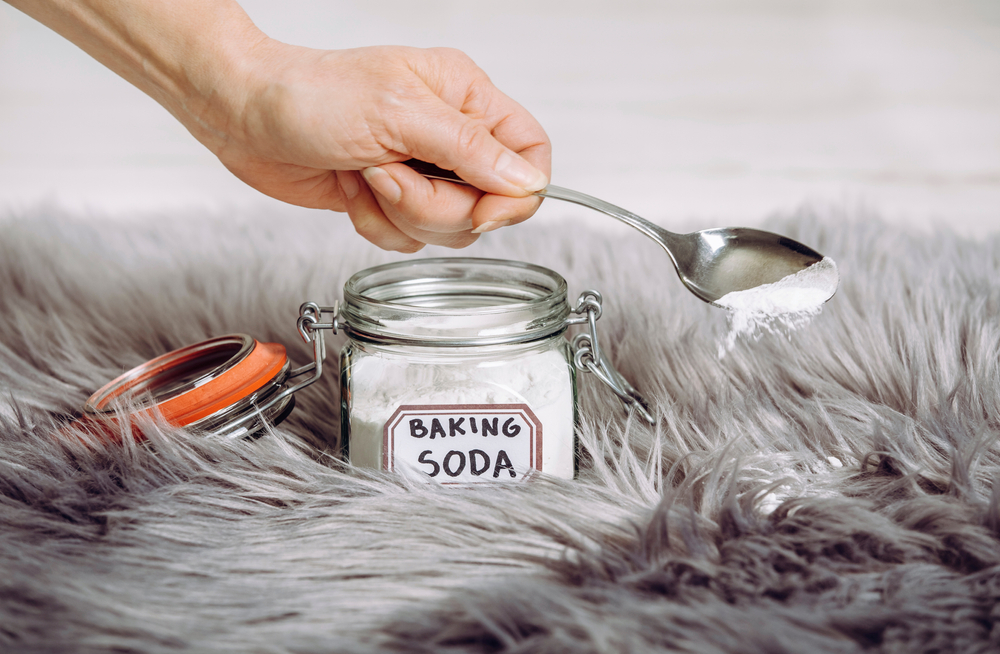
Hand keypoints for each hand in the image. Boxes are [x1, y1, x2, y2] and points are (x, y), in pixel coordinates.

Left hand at [216, 43, 550, 251]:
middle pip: (488, 204)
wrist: (244, 116)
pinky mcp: (391, 200)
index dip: (517, 193)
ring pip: (448, 229)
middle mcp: (449, 136)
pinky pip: (409, 239)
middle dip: (434, 205)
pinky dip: (377, 224)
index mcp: (464, 96)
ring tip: (367, 176)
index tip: (484, 211)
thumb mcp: (398, 113)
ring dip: (401, 213)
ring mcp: (421, 171)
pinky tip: (353, 190)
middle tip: (390, 175)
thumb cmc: (310, 94)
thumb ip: (470, 150)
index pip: (529, 152)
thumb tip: (526, 181)